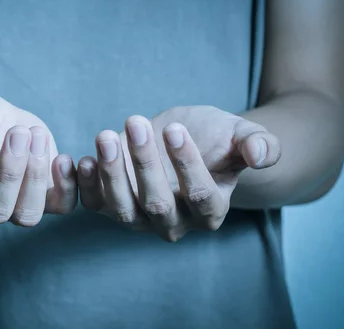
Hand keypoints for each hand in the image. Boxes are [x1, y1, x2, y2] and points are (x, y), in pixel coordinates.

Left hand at [78, 106, 280, 240]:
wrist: (182, 137)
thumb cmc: (216, 138)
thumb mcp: (241, 135)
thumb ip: (259, 145)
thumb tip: (262, 155)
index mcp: (211, 210)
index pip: (200, 196)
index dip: (188, 166)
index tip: (175, 130)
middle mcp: (175, 222)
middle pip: (158, 204)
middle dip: (145, 164)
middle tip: (136, 122)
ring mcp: (140, 217)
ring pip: (123, 208)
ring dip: (111, 174)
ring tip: (106, 136)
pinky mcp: (111, 206)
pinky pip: (94, 204)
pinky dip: (86, 185)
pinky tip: (81, 158)